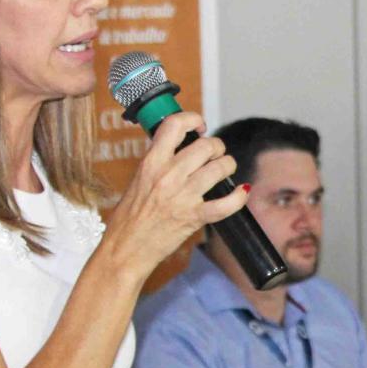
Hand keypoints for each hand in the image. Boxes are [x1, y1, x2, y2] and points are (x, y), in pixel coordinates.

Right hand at [99, 111, 248, 280]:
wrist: (125, 248)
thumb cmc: (129, 217)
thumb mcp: (138, 179)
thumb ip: (159, 162)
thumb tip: (181, 148)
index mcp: (151, 162)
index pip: (174, 125)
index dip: (193, 119)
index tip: (199, 126)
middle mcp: (168, 175)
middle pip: (206, 145)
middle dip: (216, 147)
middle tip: (214, 155)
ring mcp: (183, 196)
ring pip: (220, 168)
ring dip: (227, 166)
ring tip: (223, 170)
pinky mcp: (194, 217)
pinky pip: (227, 204)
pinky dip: (238, 196)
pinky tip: (241, 192)